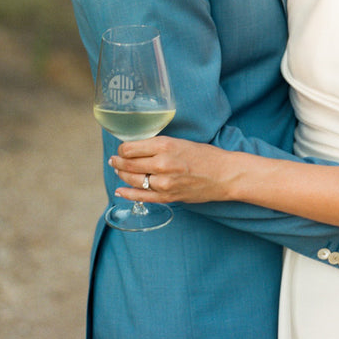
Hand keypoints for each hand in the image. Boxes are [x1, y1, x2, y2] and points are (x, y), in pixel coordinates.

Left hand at [109, 135, 234, 203]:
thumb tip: (138, 148)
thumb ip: (159, 145)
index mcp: (165, 145)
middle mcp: (162, 163)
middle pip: (128, 164)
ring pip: (132, 179)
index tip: (122, 149)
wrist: (224, 175)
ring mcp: (164, 183)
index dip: (122, 149)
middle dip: (118, 162)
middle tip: (114, 160)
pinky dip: (128, 193)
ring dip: (122, 175)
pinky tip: (120, 190)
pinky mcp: (168, 197)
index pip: (130, 148)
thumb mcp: (181, 142)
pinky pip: (142, 196)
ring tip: (118, 171)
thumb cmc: (205, 155)